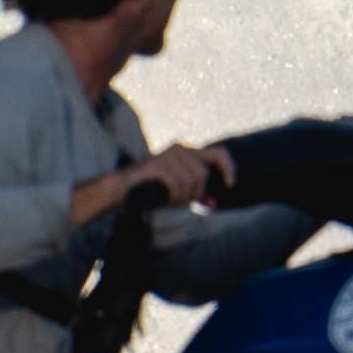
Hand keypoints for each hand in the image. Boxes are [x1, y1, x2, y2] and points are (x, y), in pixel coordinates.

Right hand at [68, 146, 228, 224]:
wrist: (121, 188)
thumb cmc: (151, 190)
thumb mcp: (178, 191)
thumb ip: (196, 194)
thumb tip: (214, 203)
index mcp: (187, 151)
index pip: (219, 153)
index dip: (228, 168)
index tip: (230, 185)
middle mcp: (179, 148)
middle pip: (202, 174)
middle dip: (195, 193)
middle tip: (183, 201)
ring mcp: (167, 154)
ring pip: (190, 182)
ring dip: (182, 198)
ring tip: (169, 199)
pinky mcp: (157, 164)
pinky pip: (176, 185)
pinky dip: (173, 196)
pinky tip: (164, 198)